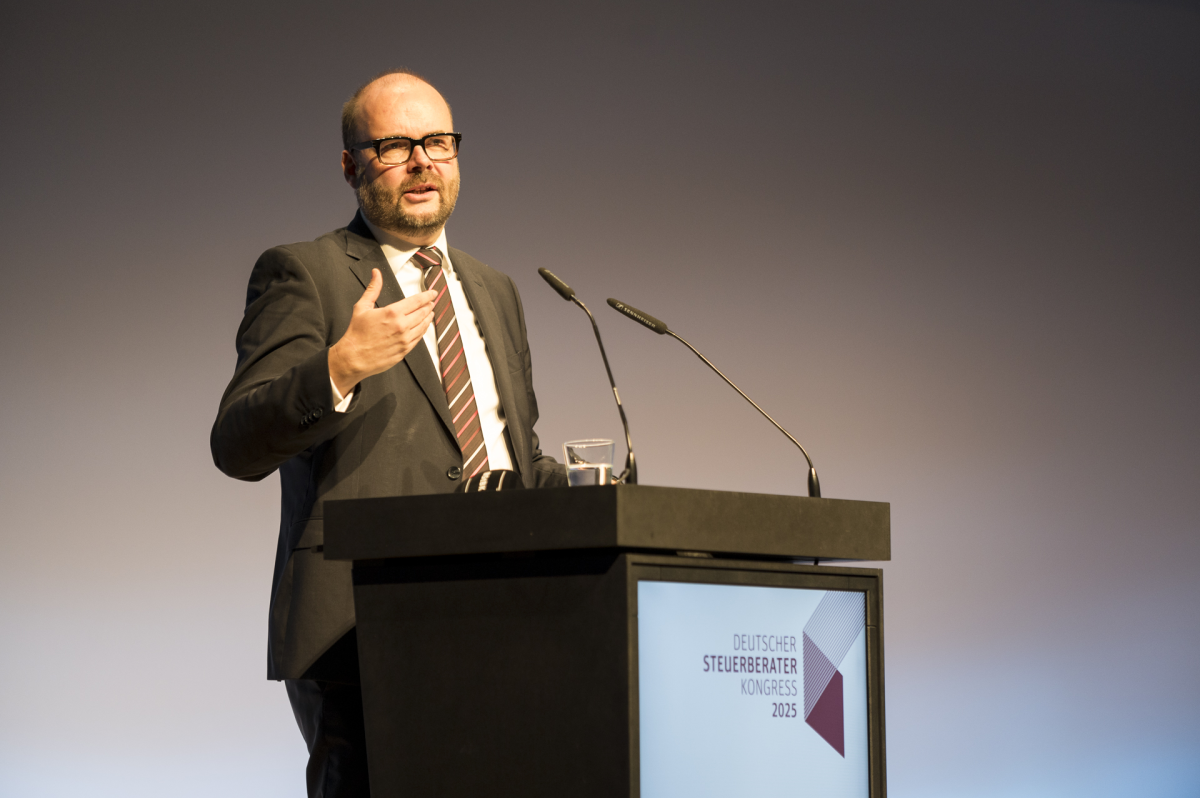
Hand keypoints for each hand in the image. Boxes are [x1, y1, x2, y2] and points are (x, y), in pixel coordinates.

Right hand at [328, 268, 435, 395]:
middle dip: (429, 306)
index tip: (433, 293)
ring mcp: (405, 339)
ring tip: (430, 313)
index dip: (427, 296)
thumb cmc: (357, 334)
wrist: (354, 357)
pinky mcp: (405, 350)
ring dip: (428, 318)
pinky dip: (423, 331)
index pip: (417, 301)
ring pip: (423, 326)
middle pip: (423, 313)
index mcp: (393, 313)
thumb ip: (373, 289)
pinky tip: (423, 327)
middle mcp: (402, 326)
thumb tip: (376, 274)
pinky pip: (419, 338)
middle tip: (432, 302)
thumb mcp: (362, 307)